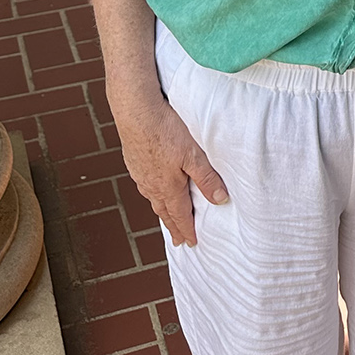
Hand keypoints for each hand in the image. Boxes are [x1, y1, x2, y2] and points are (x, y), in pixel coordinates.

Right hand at [112, 94, 228, 247]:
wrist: (135, 112)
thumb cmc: (165, 130)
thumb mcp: (193, 154)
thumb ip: (206, 178)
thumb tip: (220, 200)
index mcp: (168, 187)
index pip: (180, 215)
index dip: (188, 230)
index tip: (192, 243)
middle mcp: (151, 185)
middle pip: (165, 212)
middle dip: (174, 227)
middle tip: (179, 241)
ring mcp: (140, 174)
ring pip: (153, 199)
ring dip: (162, 211)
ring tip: (167, 218)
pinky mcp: (133, 162)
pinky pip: (144, 185)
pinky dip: (152, 194)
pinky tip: (152, 188)